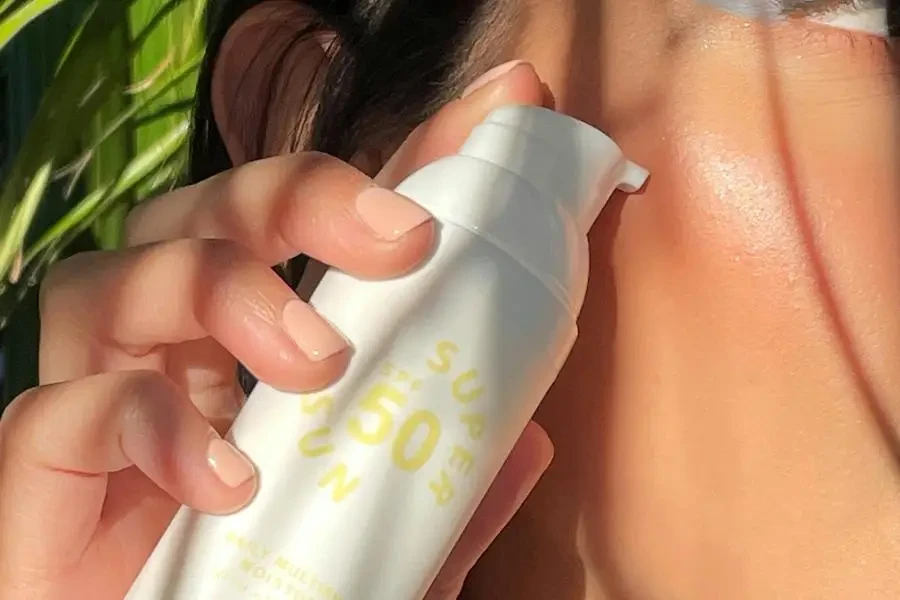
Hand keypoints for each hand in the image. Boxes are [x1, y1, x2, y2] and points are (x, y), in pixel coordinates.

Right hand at [0, 63, 553, 599]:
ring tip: (317, 363)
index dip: (391, 164)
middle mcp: (171, 357)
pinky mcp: (40, 476)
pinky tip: (227, 477)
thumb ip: (444, 500)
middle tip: (403, 240)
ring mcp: (99, 405)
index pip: (313, 232)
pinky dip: (147, 425)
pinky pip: (60, 411)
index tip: (492, 114)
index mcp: (249, 356)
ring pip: (116, 276)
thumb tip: (527, 443)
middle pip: (202, 215)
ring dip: (222, 290)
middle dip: (298, 196)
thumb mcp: (383, 550)